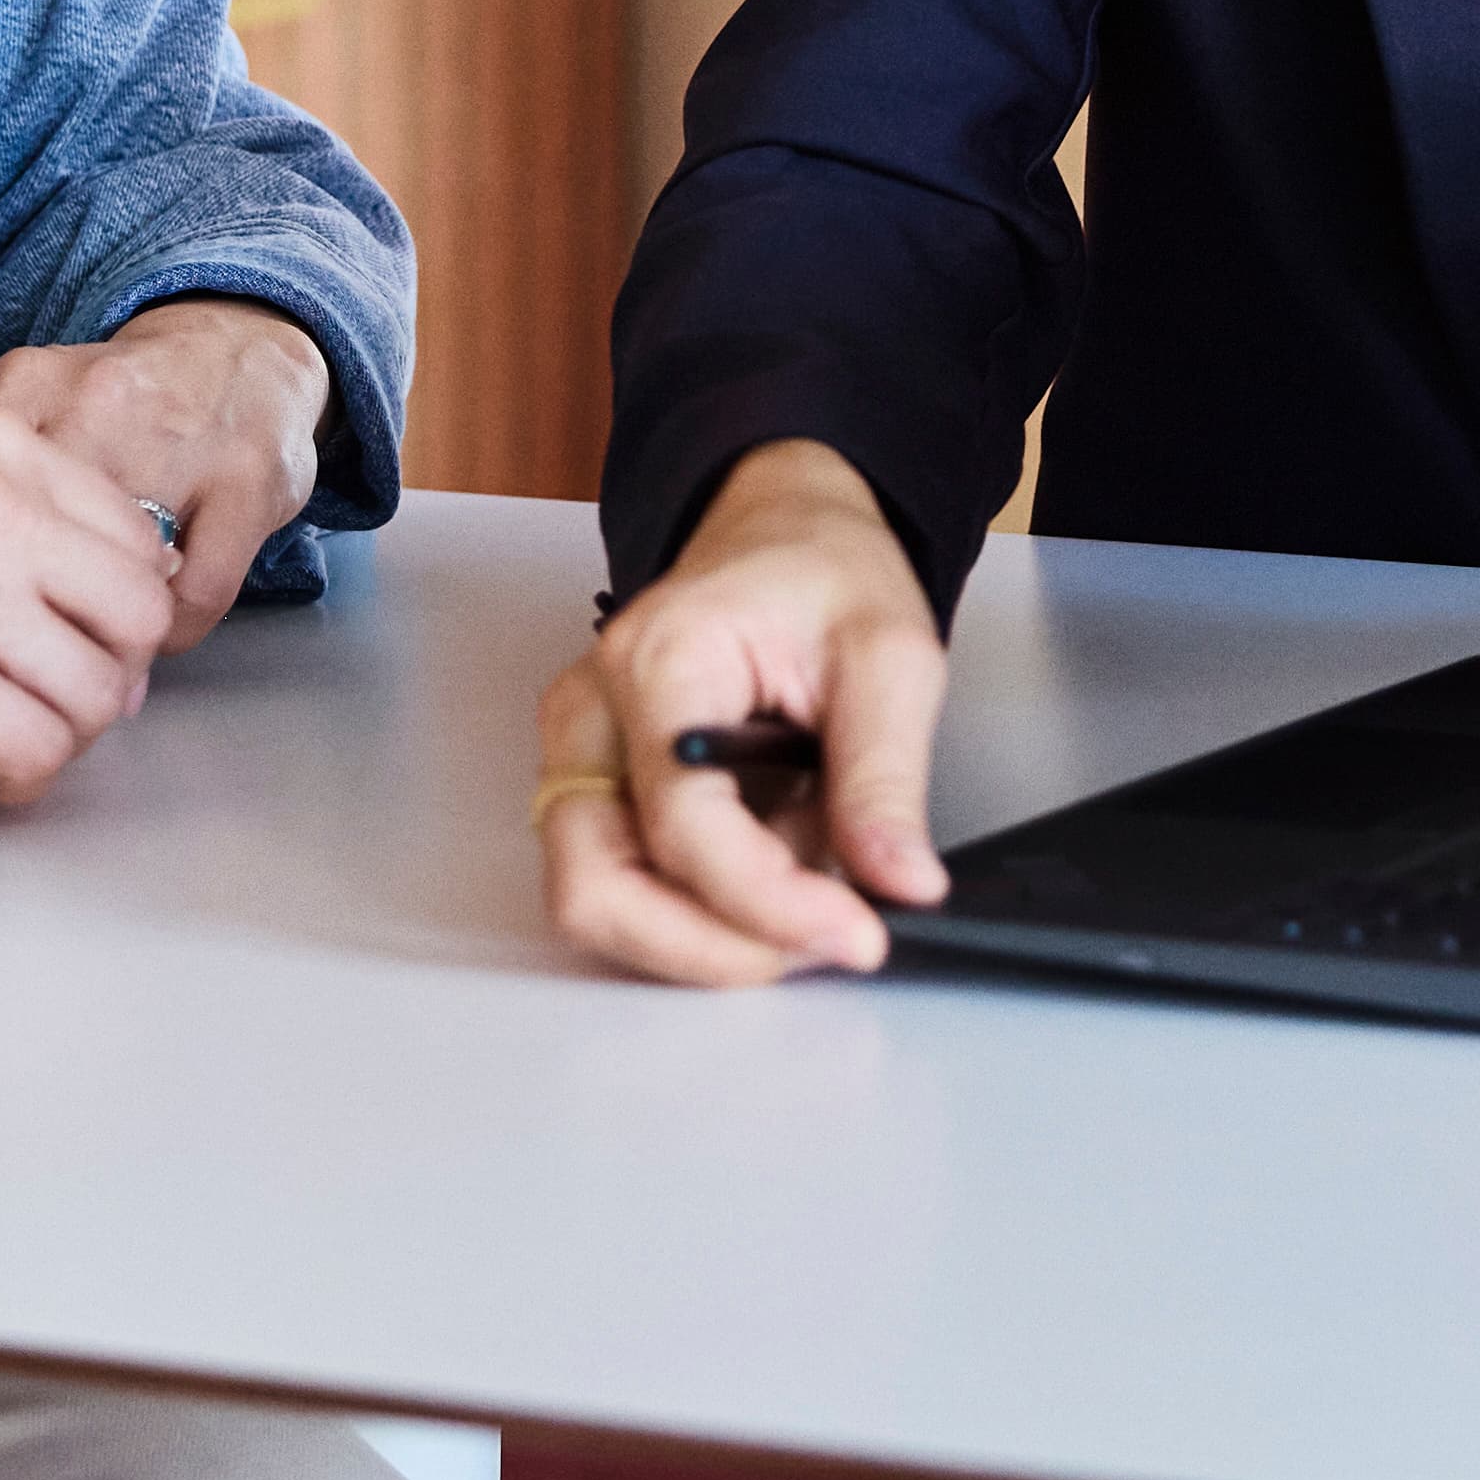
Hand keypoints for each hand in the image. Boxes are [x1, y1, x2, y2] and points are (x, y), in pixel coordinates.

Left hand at [0, 295, 330, 648]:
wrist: (239, 346)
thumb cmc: (124, 403)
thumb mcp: (34, 405)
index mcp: (33, 385)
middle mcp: (101, 404)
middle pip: (44, 546)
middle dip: (38, 617)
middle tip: (38, 652)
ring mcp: (178, 441)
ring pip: (119, 580)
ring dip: (107, 635)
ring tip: (99, 646)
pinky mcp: (246, 481)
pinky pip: (194, 593)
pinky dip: (173, 628)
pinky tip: (162, 621)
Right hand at [0, 409, 187, 797]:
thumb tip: (85, 582)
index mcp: (0, 448)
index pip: (141, 543)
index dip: (122, 612)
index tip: (84, 644)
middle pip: (141, 620)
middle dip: (111, 677)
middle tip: (57, 702)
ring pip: (96, 696)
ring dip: (60, 736)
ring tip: (2, 741)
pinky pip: (30, 749)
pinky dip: (14, 776)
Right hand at [534, 439, 954, 982]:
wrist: (786, 532)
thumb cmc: (825, 573)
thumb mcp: (891, 657)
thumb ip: (888, 779)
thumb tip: (900, 885)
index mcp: (661, 660)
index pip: (685, 829)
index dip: (771, 905)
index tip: (857, 936)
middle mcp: (591, 711)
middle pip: (597, 886)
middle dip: (712, 947)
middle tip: (819, 941)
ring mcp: (580, 751)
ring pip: (594, 899)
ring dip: (701, 934)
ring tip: (800, 885)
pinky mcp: (591, 783)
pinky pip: (616, 883)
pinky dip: (693, 910)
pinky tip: (767, 869)